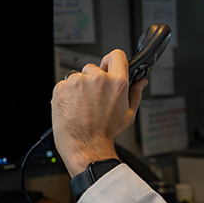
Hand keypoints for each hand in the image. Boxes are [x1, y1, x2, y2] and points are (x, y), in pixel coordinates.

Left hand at [51, 50, 147, 176]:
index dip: (112, 60)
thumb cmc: (105, 134)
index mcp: (117, 83)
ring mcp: (78, 82)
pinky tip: (72, 108)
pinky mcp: (62, 87)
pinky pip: (64, 85)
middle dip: (92, 80)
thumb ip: (135, 94)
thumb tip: (141, 82)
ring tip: (82, 107)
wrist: (85, 147)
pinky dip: (66, 94)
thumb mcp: (128, 115)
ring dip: (78, 88)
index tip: (107, 67)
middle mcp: (97, 79)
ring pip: (77, 77)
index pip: (117, 55)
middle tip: (93, 99)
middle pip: (93, 68)